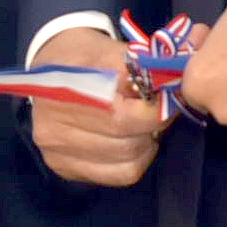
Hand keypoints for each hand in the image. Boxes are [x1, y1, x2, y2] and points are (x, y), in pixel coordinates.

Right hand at [32, 25, 165, 187]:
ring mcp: (56, 154)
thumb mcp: (111, 51)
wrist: (51, 64)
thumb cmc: (85, 57)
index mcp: (63, 96)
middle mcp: (53, 130)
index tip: (167, 100)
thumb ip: (142, 68)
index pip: (122, 119)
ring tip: (144, 125)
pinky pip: (117, 175)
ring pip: (126, 164)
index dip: (154, 113)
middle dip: (153, 128)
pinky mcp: (64, 169)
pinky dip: (134, 160)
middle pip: (126, 145)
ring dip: (146, 144)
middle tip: (160, 112)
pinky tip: (132, 141)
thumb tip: (175, 83)